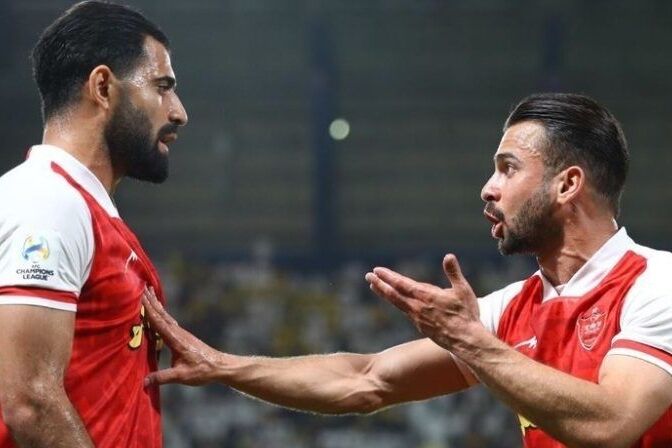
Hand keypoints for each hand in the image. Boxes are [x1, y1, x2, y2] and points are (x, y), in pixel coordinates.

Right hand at [142, 287, 221, 386]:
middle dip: (152, 302)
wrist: (218, 366)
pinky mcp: (183, 336)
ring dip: (157, 305)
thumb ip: (162, 377)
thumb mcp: (181, 376)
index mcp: (176, 340)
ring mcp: (181, 333)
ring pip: (166, 316)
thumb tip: (143, 382)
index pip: (159, 322)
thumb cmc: (201, 371)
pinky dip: (162, 313)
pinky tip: (160, 312)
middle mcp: (178, 333)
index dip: (149, 310)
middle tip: (143, 288)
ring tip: (149, 293)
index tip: (141, 297)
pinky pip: (169, 321)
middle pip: (162, 315)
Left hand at [365, 254, 480, 351]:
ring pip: (397, 303)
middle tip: (368, 276)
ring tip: (374, 286)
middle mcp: (418, 307)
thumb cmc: (466, 315)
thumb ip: (454, 273)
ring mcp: (417, 318)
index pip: (402, 284)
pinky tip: (395, 300)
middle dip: (380, 284)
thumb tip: (448, 256)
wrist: (466, 341)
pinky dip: (396, 303)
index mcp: (426, 296)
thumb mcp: (463, 290)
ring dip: (384, 293)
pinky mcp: (420, 326)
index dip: (388, 276)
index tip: (377, 270)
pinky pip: (405, 312)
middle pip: (393, 293)